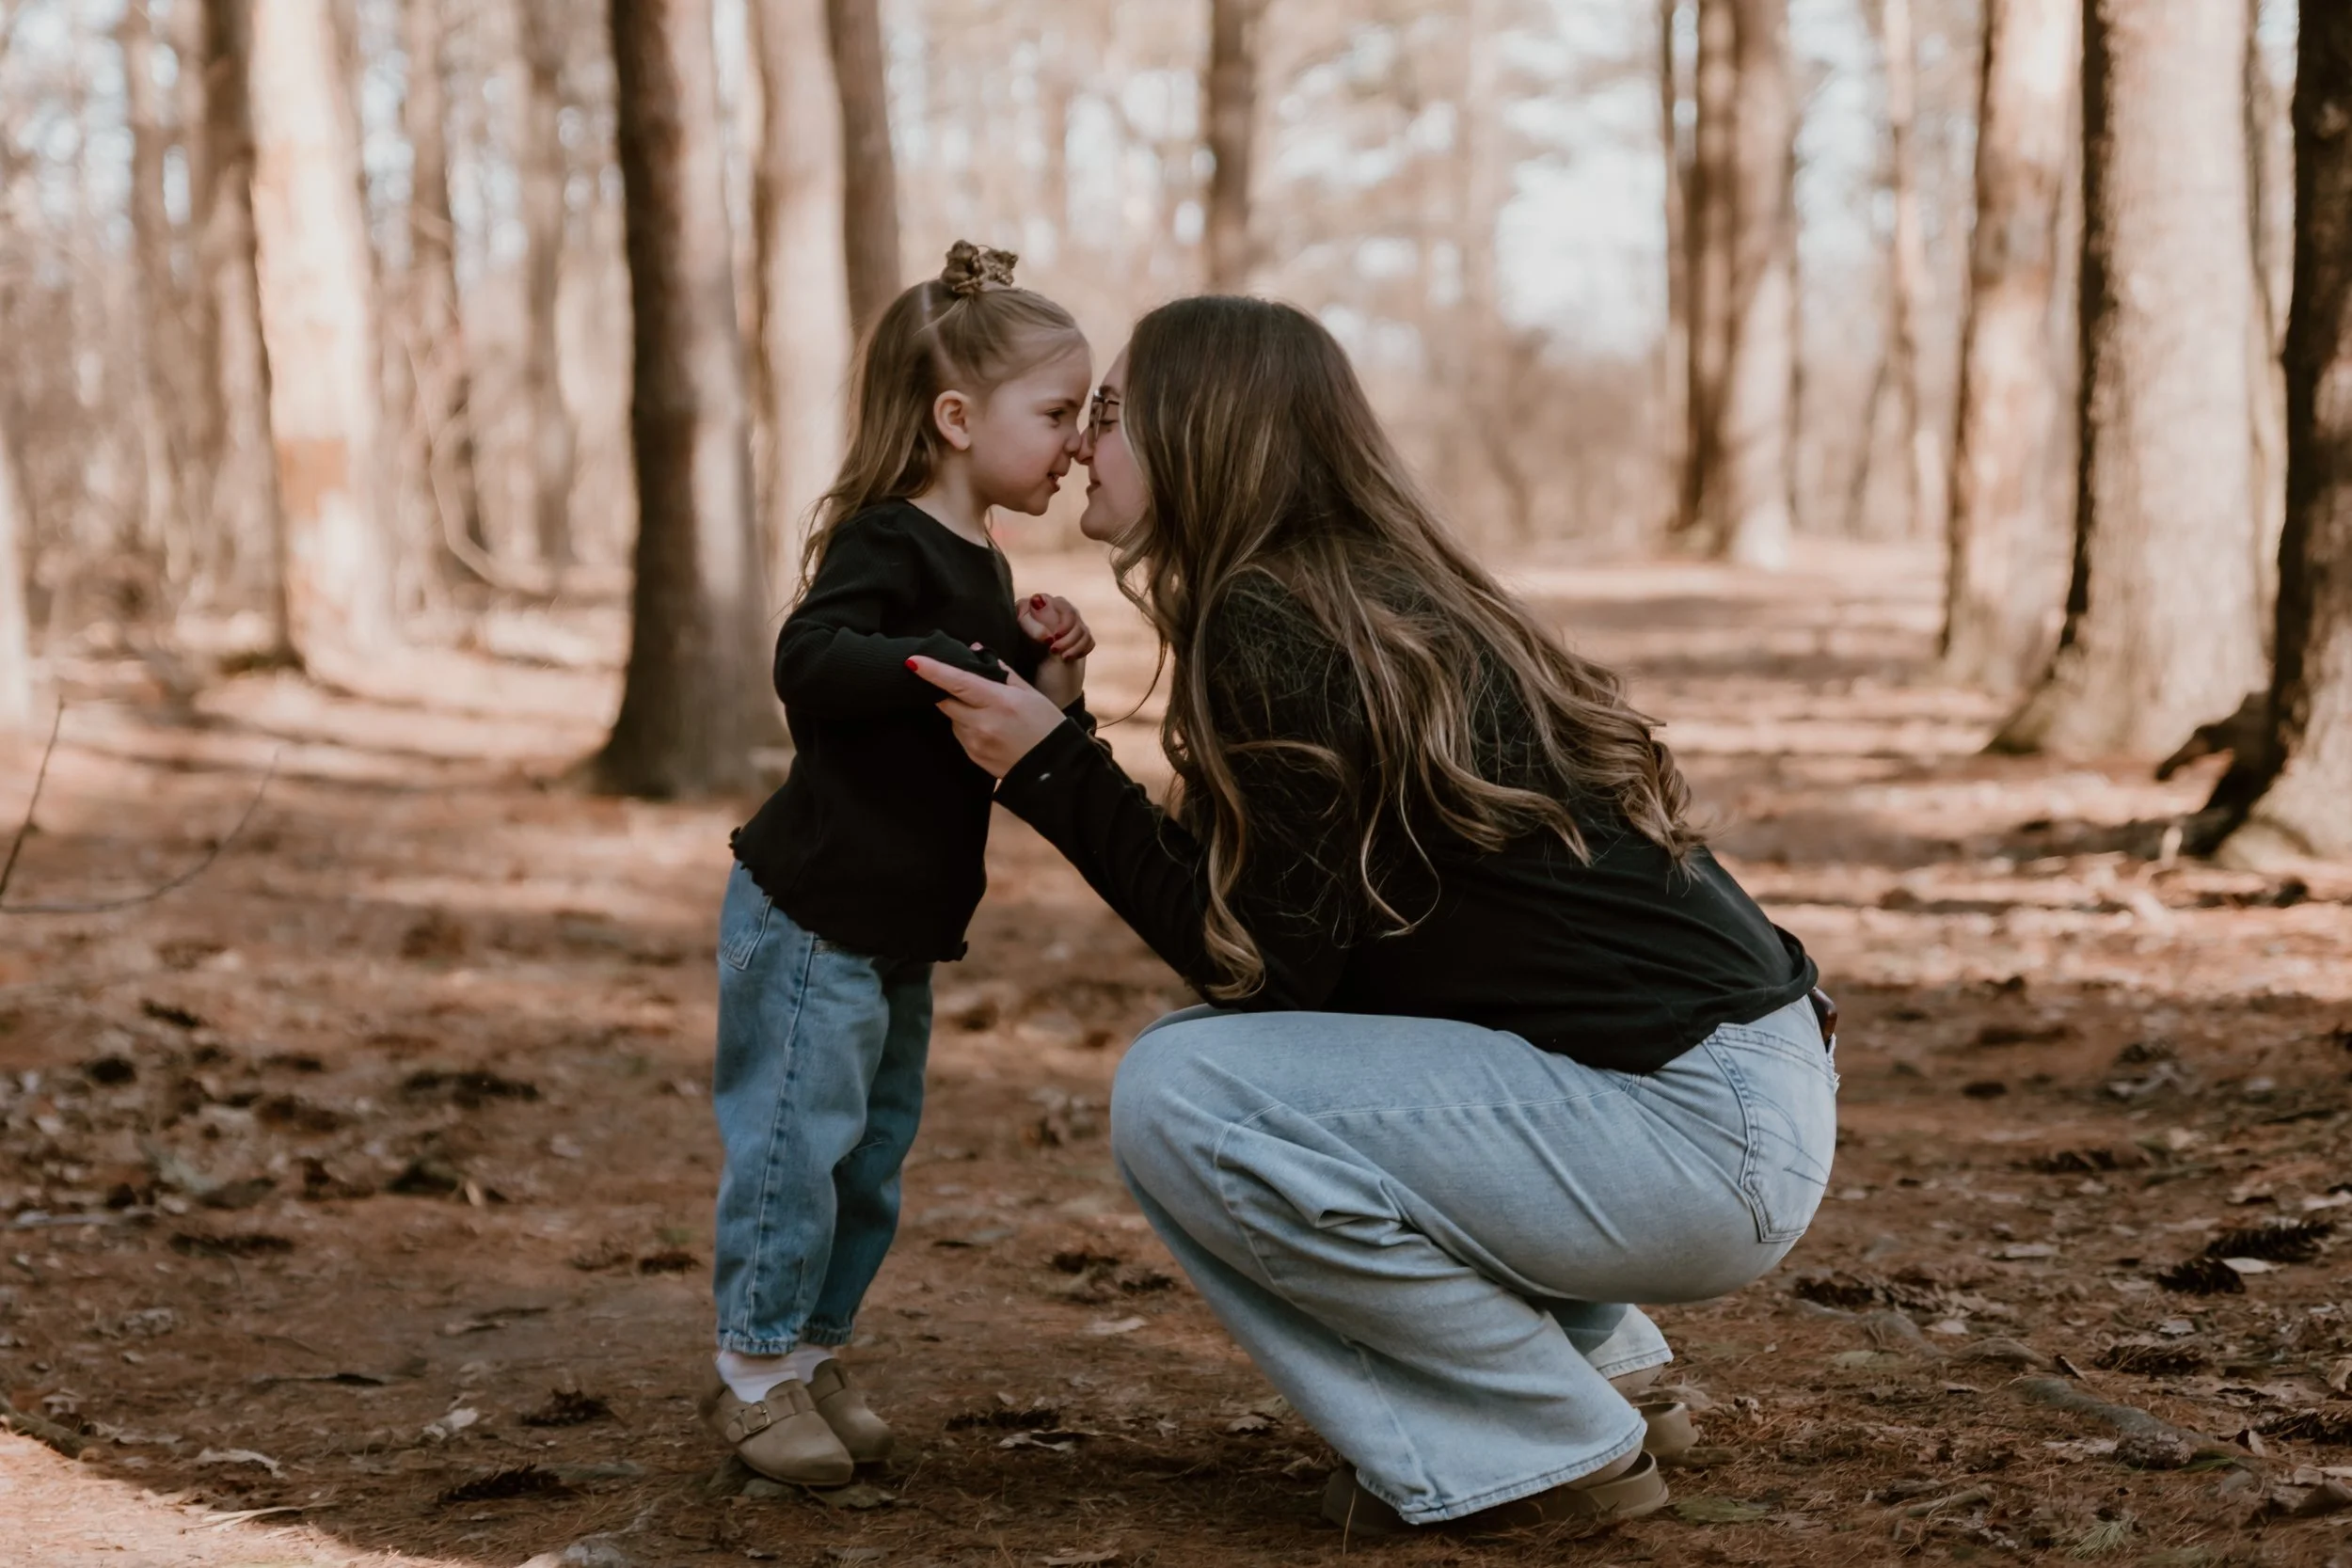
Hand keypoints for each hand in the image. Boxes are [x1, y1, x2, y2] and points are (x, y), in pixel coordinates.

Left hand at [907, 654, 1069, 778]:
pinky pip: (959, 734)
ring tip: (985, 711)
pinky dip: (966, 726)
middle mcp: (983, 724)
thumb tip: (976, 651)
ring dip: (959, 709)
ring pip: (952, 718)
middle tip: (953, 683)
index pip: (958, 683)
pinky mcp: (973, 757)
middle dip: (944, 690)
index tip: (912, 661)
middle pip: (945, 701)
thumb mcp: (1029, 693)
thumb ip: (1000, 671)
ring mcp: (976, 743)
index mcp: (1000, 702)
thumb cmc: (1047, 726)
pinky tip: (988, 728)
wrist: (1055, 769)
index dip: (933, 671)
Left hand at [1017, 593, 1089, 708]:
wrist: (1047, 697)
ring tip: (1064, 657)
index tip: (1048, 641)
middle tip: (1057, 649)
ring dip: (1074, 641)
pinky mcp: (1077, 640)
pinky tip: (1071, 659)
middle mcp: (1045, 617)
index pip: (1041, 600)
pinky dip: (1082, 647)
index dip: (1046, 618)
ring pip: (1078, 621)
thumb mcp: (1028, 648)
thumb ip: (1034, 624)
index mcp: (1027, 615)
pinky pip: (1087, 635)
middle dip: (1066, 629)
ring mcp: (1063, 627)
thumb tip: (1038, 600)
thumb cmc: (1030, 675)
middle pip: (1065, 607)